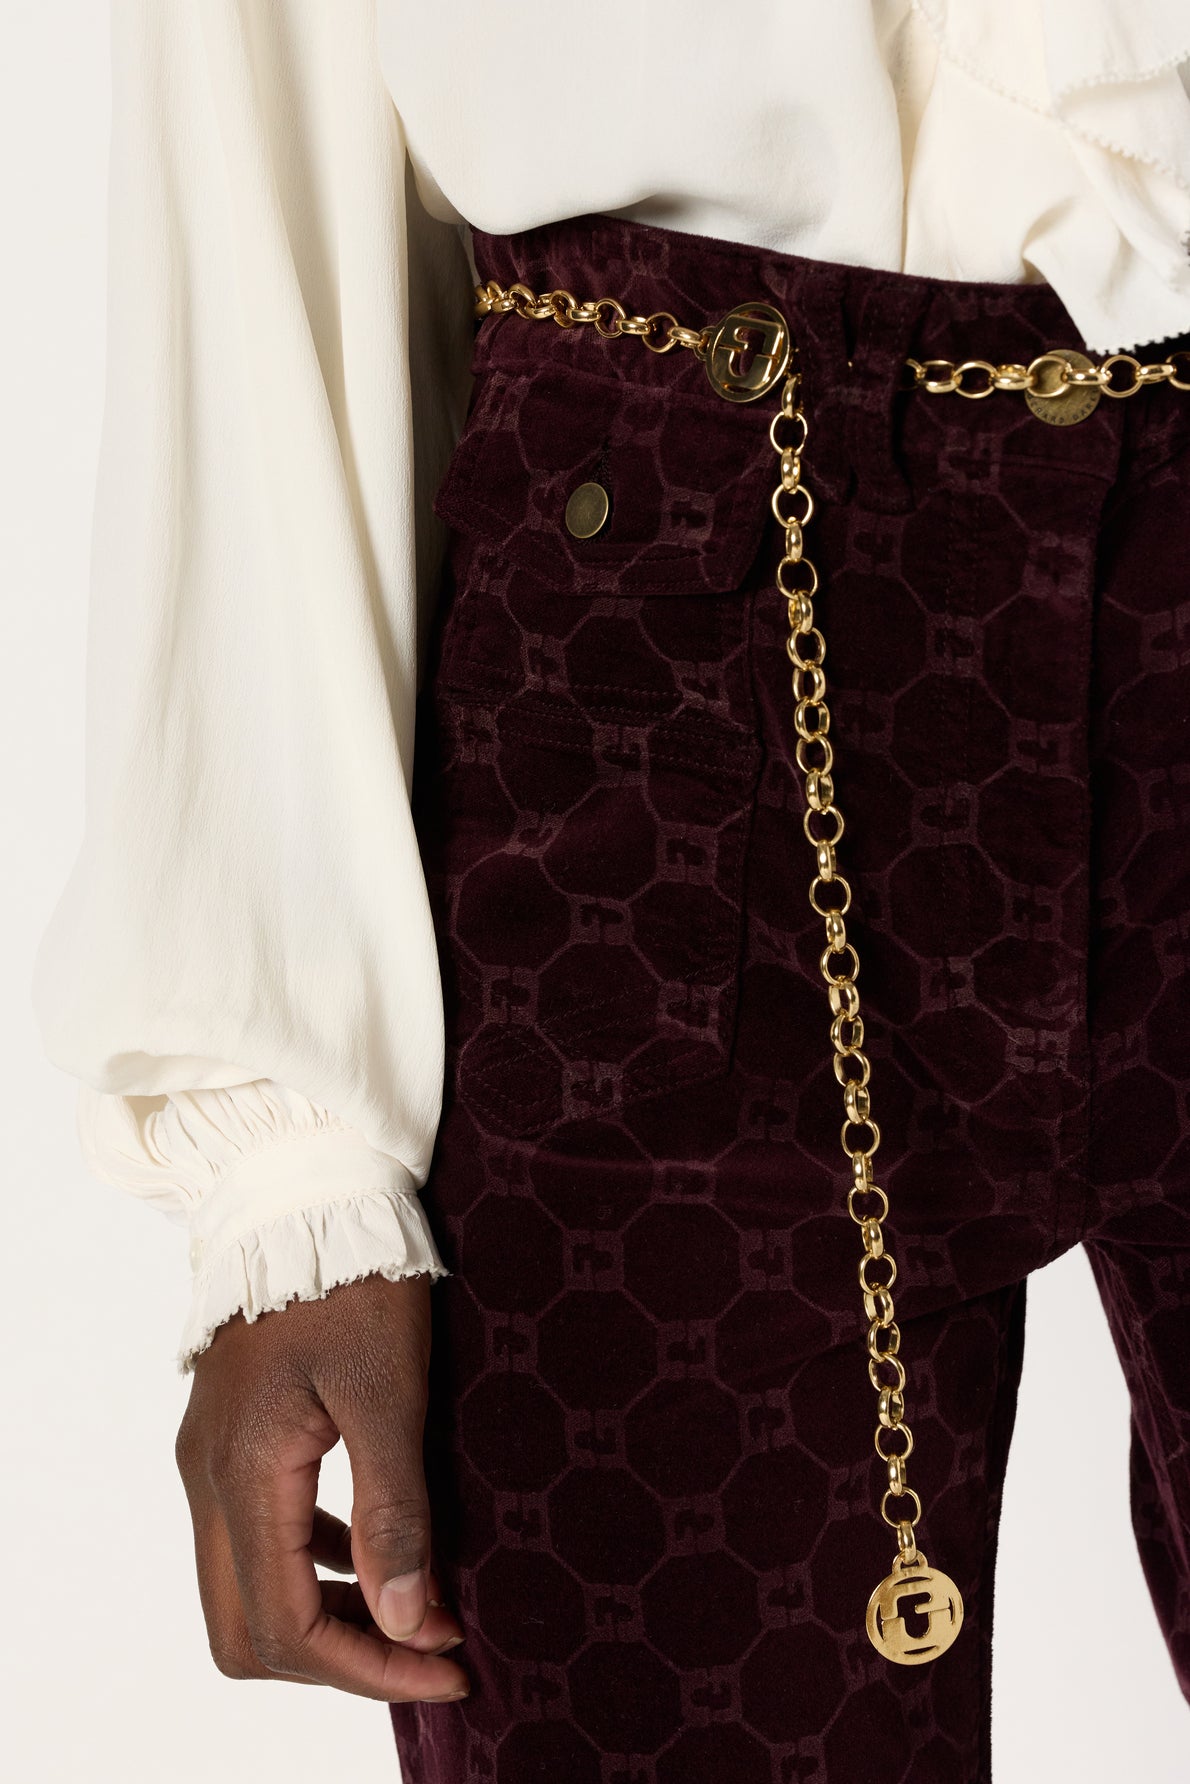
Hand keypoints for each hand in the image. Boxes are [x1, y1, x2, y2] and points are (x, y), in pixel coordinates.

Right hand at [174, 1272, 469, 1701]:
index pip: (284, 1627)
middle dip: (342, 1659)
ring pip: (245, 1590)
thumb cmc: (354, 1277)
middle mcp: (208, 1478)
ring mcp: (209, 1458)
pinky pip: (254, 1537)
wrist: (309, 1190)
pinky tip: (371, 1551)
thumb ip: (394, 1511)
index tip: (449, 1662)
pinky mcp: (227, 1438)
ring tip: (419, 1609)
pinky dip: (309, 1567)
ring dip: (327, 1616)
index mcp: (244, 1472)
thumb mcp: (390, 1393)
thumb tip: (408, 1622)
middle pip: (248, 1631)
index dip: (368, 1666)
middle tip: (434, 1648)